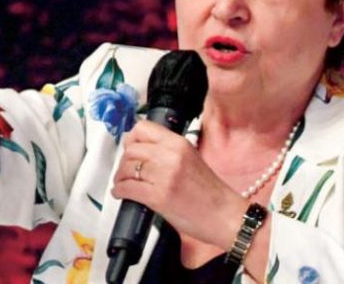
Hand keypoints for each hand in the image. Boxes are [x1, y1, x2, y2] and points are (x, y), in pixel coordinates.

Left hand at [112, 120, 243, 249]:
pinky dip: (120, 191)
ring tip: (123, 182)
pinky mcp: (158, 197)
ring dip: (120, 176)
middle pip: (131, 149)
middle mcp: (170, 155)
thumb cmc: (209, 190)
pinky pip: (128, 188)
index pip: (143, 128)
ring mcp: (164, 176)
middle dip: (124, 161)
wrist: (224, 214)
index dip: (132, 139)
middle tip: (126, 170)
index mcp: (179, 143)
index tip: (130, 148)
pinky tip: (121, 193)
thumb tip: (141, 148)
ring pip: (127, 168)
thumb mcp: (190, 157)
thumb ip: (168, 150)